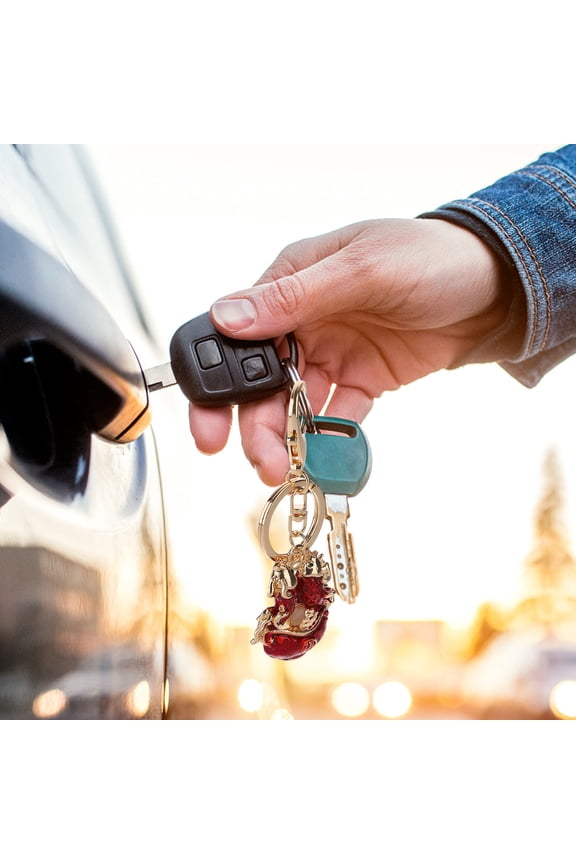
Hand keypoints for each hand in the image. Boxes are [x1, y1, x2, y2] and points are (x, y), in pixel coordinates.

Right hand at [189, 218, 507, 484]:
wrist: (497, 286)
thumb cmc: (429, 256)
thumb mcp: (362, 269)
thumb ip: (294, 297)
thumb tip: (227, 316)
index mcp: (290, 282)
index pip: (235, 334)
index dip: (215, 380)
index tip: (209, 422)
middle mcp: (303, 321)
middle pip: (259, 380)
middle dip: (251, 423)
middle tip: (258, 459)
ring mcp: (332, 353)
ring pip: (293, 404)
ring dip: (286, 438)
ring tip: (286, 469)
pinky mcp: (363, 380)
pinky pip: (337, 416)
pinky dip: (330, 440)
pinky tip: (326, 461)